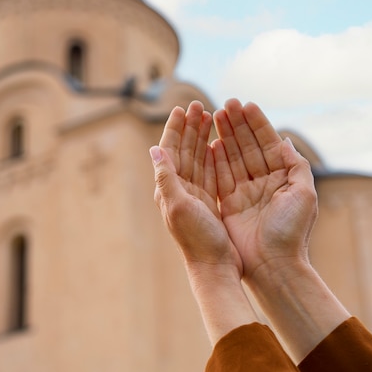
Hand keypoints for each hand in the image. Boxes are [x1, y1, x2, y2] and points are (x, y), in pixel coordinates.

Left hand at [151, 101, 241, 273]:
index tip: (181, 108)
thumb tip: (154, 148)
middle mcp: (178, 189)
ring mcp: (193, 195)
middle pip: (183, 150)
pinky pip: (209, 172)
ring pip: (197, 158)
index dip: (175, 128)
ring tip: (208, 117)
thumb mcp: (179, 206)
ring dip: (201, 137)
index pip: (169, 150)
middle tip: (198, 105)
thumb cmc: (196, 239)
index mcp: (168, 187)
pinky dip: (212, 156)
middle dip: (189, 127)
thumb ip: (166, 177)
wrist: (213, 266)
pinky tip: (217, 144)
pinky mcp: (208, 201)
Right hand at [211, 99, 317, 278]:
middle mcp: (262, 182)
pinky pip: (220, 176)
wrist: (272, 265)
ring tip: (214, 115)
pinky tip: (210, 143)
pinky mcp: (228, 204)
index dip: (256, 123)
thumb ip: (295, 165)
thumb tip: (284, 140)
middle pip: (247, 146)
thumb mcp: (303, 194)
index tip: (245, 104)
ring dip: (224, 136)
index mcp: (282, 178)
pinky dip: (215, 159)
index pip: (266, 143)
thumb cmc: (291, 231)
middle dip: (237, 124)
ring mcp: (244, 192)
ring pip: (232, 157)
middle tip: (226, 104)